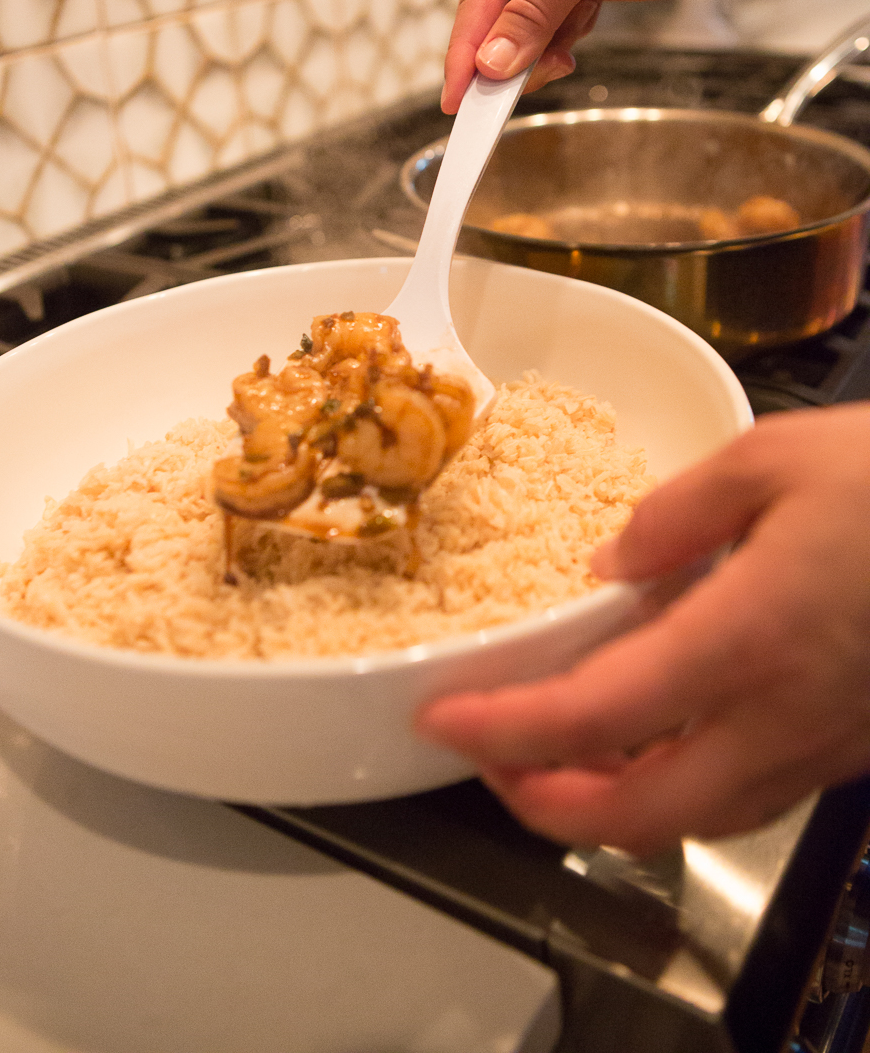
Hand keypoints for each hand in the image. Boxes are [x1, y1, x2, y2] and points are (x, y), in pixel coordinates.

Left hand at [416, 404, 869, 854]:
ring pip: (696, 819)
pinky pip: (750, 795)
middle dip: (544, 803)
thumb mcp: (775, 456)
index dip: (504, 729)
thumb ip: (676, 515)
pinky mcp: (855, 746)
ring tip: (559, 755)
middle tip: (493, 758)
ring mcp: (826, 745)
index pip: (594, 718)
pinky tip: (661, 737)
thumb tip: (613, 564)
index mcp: (749, 637)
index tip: (447, 716)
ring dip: (609, 805)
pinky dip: (680, 787)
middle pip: (638, 814)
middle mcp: (784, 716)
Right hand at [441, 0, 869, 113]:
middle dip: (507, 56)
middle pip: (490, 20)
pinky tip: (575, 43)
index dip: (465, 49)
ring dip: (537, 56)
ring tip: (564, 56)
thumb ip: (534, 11)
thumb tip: (492, 63)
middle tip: (502, 100)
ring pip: (516, 38)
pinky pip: (542, 40)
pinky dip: (557, 51)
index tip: (456, 98)